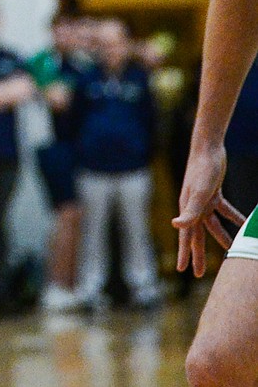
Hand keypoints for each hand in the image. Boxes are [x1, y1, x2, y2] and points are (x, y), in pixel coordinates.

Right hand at [173, 143, 242, 275]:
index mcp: (188, 209)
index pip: (185, 237)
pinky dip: (235, 218)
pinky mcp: (214, 194)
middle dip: (199, 254)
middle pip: (197, 236)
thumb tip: (175, 226)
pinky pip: (225, 211)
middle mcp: (194, 207)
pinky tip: (246, 225)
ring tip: (233, 251)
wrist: (207, 148)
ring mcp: (204, 201)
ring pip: (214, 226)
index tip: (182, 270)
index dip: (184, 254)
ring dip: (223, 238)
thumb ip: (189, 211)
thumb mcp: (199, 193)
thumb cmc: (201, 170)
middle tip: (199, 274)